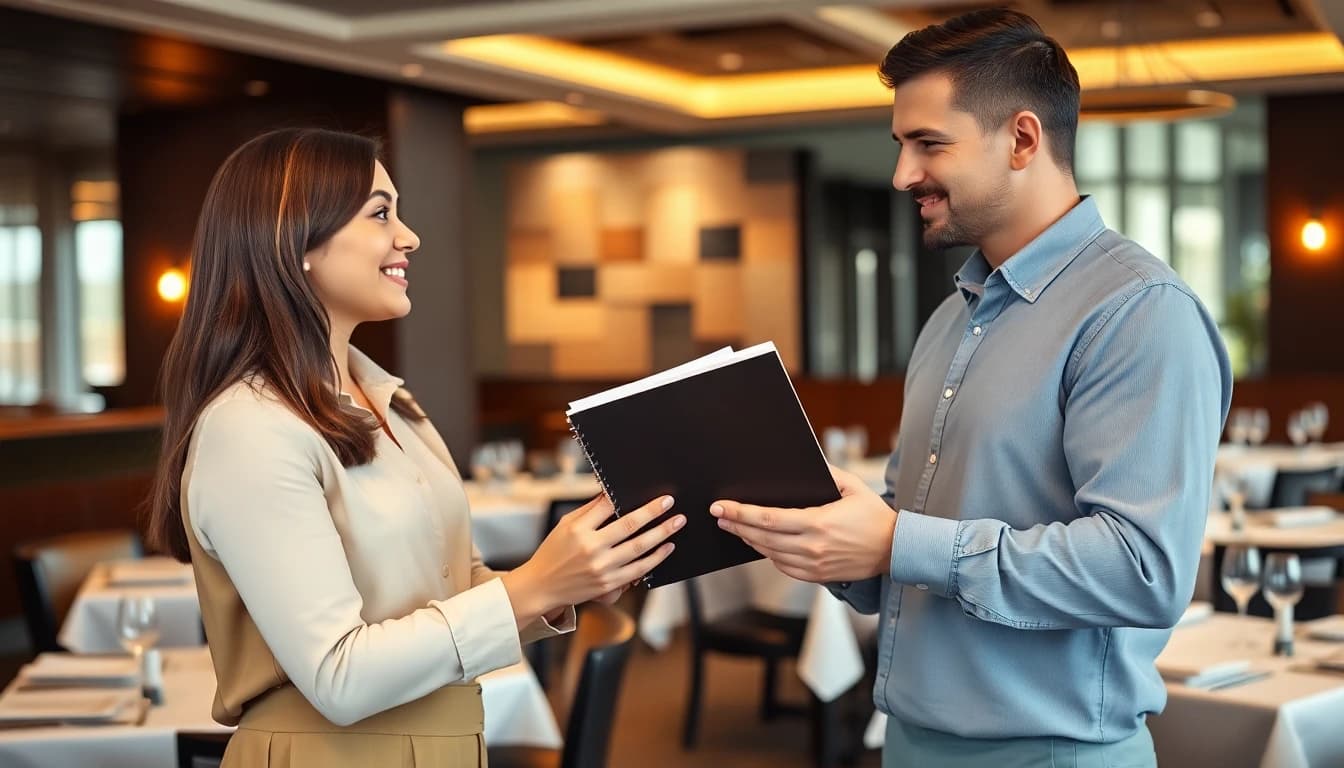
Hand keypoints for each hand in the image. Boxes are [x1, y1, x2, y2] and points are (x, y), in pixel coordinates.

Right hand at [501, 495, 681, 626]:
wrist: (541, 586)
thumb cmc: (553, 552)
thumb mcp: (565, 525)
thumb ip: (590, 510)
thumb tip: (612, 493)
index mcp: (578, 529)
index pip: (607, 505)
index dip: (628, 496)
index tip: (646, 491)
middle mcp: (590, 548)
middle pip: (629, 525)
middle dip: (653, 512)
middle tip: (669, 502)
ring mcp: (601, 568)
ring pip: (639, 548)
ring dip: (661, 533)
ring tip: (677, 522)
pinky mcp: (608, 584)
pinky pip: (638, 569)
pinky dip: (655, 558)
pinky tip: (667, 548)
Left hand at [711, 465, 895, 583]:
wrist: (895, 549)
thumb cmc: (875, 516)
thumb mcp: (854, 487)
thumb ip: (828, 473)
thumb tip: (809, 462)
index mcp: (818, 523)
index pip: (768, 519)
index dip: (741, 513)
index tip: (722, 507)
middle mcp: (812, 547)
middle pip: (762, 538)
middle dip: (736, 525)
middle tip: (718, 516)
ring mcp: (814, 564)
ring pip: (770, 554)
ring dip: (749, 540)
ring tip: (734, 528)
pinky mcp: (818, 576)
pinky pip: (784, 567)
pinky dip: (769, 556)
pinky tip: (761, 545)